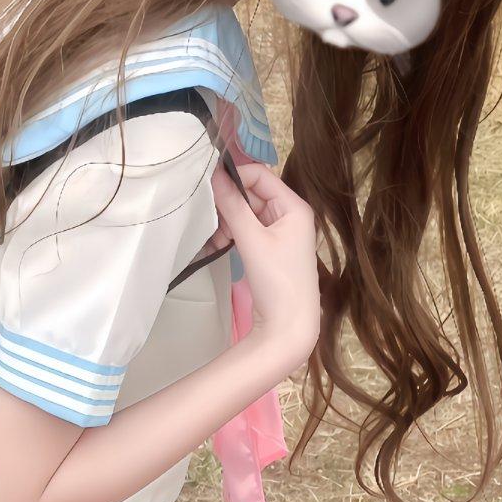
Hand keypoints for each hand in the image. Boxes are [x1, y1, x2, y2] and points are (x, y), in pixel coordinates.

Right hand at [210, 163, 320, 366]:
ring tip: (216, 240)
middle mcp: (289, 214)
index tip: (208, 189)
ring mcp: (279, 232)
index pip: (259, 175)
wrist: (288, 326)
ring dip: (227, 222)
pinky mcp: (269, 248)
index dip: (234, 177)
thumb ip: (233, 206)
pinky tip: (218, 247)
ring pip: (245, 213)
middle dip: (228, 205)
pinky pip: (246, 230)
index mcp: (294, 206)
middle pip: (251, 194)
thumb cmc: (277, 281)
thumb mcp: (253, 240)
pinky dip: (231, 235)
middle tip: (211, 221)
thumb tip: (213, 174)